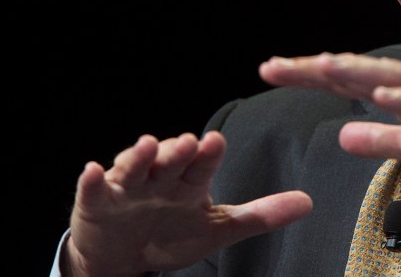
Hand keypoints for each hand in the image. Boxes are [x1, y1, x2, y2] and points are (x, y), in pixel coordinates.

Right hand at [63, 131, 311, 276]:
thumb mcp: (217, 229)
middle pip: (170, 160)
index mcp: (189, 181)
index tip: (217, 141)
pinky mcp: (97, 202)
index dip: (209, 154)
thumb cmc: (171, 235)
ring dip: (139, 156)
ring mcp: (127, 187)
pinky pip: (91, 190)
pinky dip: (90, 180)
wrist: (124, 258)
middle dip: (178, 151)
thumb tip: (309, 202)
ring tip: (148, 145)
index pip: (202, 164)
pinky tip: (91, 169)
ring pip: (134, 167)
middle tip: (189, 142)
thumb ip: (260, 215)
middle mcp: (160, 177)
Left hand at [259, 53, 400, 173]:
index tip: (271, 71)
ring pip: (388, 77)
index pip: (345, 81)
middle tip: (275, 66)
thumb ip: (379, 138)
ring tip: (320, 67)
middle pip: (355, 71)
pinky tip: (381, 94)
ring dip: (353, 71)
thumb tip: (342, 135)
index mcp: (399, 91)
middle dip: (314, 69)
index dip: (308, 76)